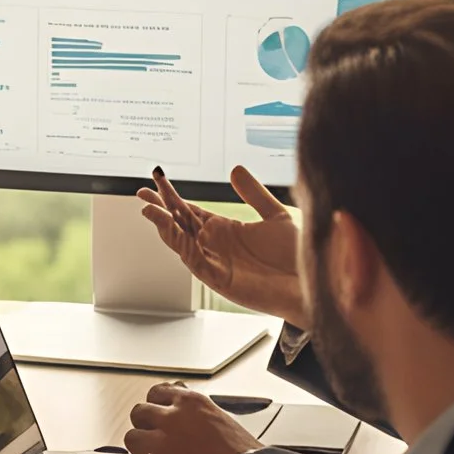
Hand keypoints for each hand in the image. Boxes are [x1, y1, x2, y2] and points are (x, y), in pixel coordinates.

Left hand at [124, 383, 258, 453]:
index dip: (156, 406)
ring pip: (132, 438)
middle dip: (145, 425)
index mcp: (190, 403)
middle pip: (139, 413)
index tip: (158, 414)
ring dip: (141, 448)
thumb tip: (187, 407)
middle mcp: (172, 418)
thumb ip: (197, 412)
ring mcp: (161, 442)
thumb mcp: (221, 419)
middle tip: (154, 437)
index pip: (157, 392)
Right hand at [136, 164, 306, 325]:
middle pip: (179, 223)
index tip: (157, 178)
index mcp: (224, 230)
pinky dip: (180, 245)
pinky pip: (193, 261)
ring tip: (150, 210)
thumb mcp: (276, 216)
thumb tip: (235, 169)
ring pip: (180, 242)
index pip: (189, 209)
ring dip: (164, 226)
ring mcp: (215, 262)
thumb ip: (254, 194)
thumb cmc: (296, 256)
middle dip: (160, 208)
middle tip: (143, 193)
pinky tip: (172, 230)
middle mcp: (215, 245)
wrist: (310, 284)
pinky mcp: (219, 279)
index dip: (172, 195)